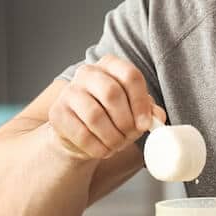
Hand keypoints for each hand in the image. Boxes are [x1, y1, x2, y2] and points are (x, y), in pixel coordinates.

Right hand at [47, 55, 165, 159]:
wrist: (80, 133)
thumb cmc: (111, 117)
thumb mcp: (133, 109)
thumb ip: (148, 110)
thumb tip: (157, 117)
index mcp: (110, 65)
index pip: (130, 76)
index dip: (140, 102)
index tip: (145, 124)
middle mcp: (87, 73)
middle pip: (112, 93)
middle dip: (125, 121)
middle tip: (129, 135)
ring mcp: (69, 91)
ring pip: (95, 116)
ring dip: (112, 137)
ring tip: (117, 144)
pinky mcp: (57, 113)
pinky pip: (81, 133)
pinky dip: (97, 147)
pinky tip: (103, 149)